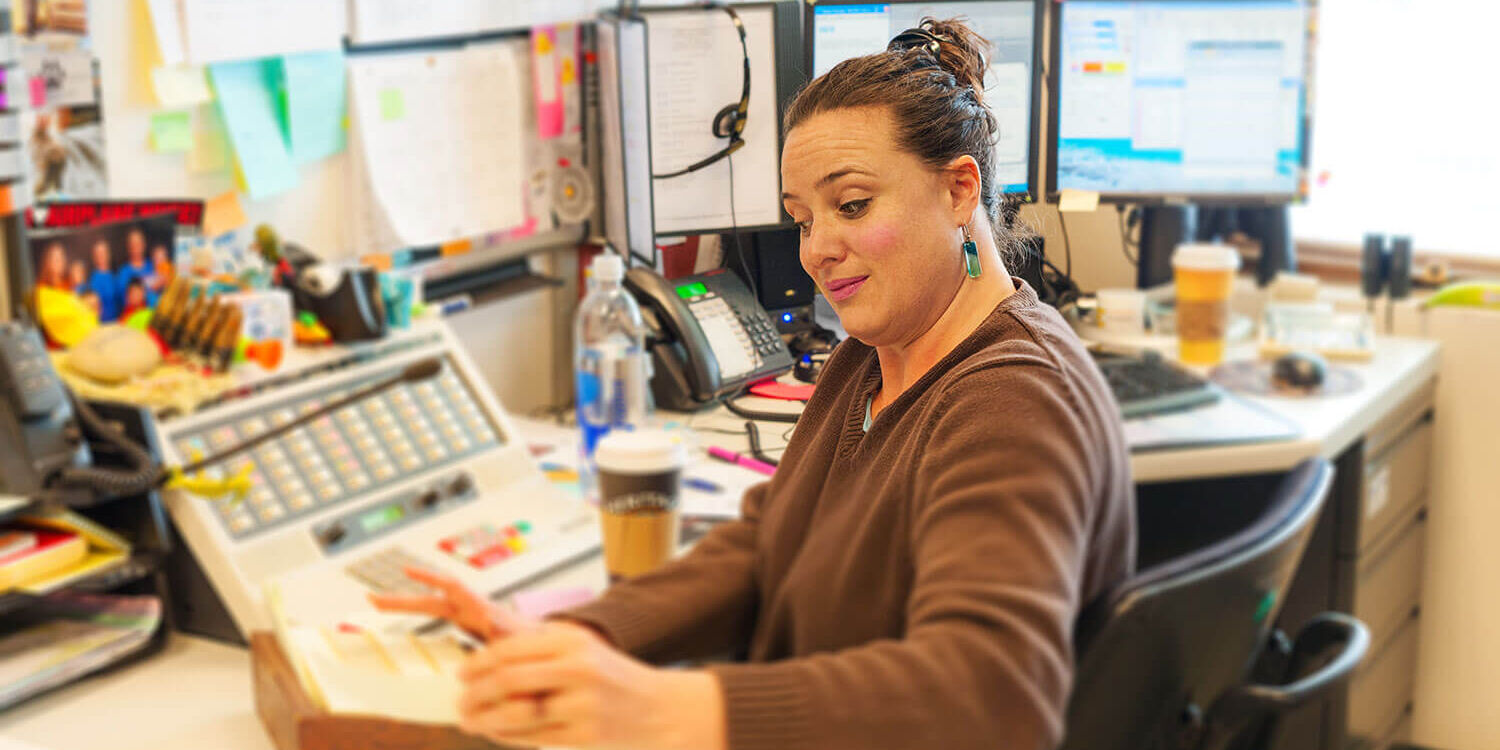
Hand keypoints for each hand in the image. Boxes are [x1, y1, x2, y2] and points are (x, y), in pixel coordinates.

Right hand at [367, 566, 532, 641]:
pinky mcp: (464, 627)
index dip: (431, 579)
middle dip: (402, 598)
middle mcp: (470, 609)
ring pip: (430, 606)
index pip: (453, 588)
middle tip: (374, 599)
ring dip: (404, 604)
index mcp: (481, 609)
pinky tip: (399, 615)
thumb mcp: (519, 639)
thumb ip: (505, 631)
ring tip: (378, 603)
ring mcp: (466, 617)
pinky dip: (415, 614)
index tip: (409, 571)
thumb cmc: (531, 641)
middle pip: (431, 600)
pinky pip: (435, 617)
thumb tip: (494, 624)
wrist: (540, 645)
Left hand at [456, 621, 725, 749]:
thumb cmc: (613, 678)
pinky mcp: (584, 735)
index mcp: (574, 640)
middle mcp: (578, 668)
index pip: (511, 649)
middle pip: (508, 681)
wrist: (660, 710)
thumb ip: (539, 650)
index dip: (478, 663)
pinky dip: (507, 737)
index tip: (461, 674)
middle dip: (475, 694)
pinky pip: (532, 738)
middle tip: (459, 702)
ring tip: (469, 721)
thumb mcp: (583, 649)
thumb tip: (484, 660)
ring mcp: (582, 704)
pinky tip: (496, 733)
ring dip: (485, 720)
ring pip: (516, 714)